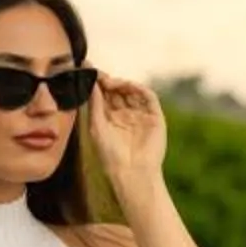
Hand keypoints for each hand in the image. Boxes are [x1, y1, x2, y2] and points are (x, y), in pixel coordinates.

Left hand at [90, 72, 166, 189]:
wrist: (131, 172)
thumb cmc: (110, 155)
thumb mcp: (97, 126)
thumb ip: (95, 104)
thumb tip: (92, 83)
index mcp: (111, 120)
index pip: (106, 97)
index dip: (99, 85)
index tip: (90, 74)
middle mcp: (127, 116)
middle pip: (119, 92)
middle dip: (109, 82)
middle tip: (100, 76)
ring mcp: (141, 116)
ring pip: (133, 92)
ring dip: (122, 84)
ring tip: (111, 82)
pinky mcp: (155, 117)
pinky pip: (149, 97)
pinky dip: (139, 88)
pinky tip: (127, 86)